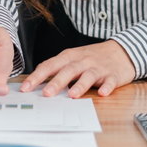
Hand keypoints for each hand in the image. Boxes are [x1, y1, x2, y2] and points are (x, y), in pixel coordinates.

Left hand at [20, 39, 135, 98]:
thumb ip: (58, 71)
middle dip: (56, 82)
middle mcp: (82, 61)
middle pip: (68, 70)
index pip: (50, 65)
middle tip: (46, 94)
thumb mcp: (73, 60)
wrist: (121, 51)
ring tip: (72, 95)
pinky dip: (106, 87)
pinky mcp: (113, 74)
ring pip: (88, 76)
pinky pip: (109, 81)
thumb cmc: (92, 58)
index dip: (37, 77)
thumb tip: (38, 87)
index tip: (25, 88)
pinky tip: (103, 93)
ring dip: (80, 85)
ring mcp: (98, 67)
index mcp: (69, 57)